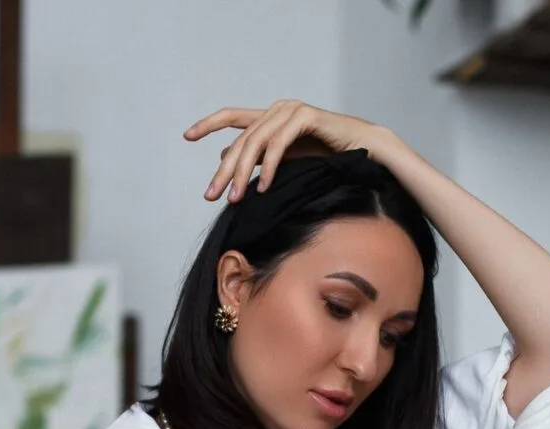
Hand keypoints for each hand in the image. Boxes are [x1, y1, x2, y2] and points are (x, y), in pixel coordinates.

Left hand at [184, 100, 383, 201]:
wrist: (361, 151)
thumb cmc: (327, 156)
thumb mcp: (286, 161)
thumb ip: (258, 159)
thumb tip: (226, 162)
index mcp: (270, 117)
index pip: (232, 116)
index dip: (208, 124)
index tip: (187, 136)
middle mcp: (277, 109)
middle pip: (241, 140)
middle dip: (224, 171)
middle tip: (211, 195)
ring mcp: (290, 111)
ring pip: (256, 143)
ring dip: (243, 174)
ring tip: (235, 198)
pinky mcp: (305, 118)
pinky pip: (279, 144)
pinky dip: (269, 167)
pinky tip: (263, 186)